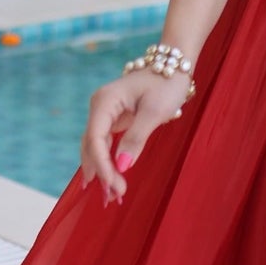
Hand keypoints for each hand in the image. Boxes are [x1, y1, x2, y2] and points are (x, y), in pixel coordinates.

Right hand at [80, 66, 191, 201]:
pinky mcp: (113, 119)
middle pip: (92, 145)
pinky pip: (105, 144)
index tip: (115, 185)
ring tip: (111, 196)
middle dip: (101, 172)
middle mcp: (99, 107)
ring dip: (102, 171)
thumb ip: (136, 139)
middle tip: (113, 198)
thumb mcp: (154, 112)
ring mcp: (105, 113)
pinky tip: (111, 180)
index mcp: (104, 101)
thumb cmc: (165, 85)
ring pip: (96, 147)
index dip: (102, 164)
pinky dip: (108, 162)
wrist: (173, 66)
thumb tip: (122, 165)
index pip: (95, 138)